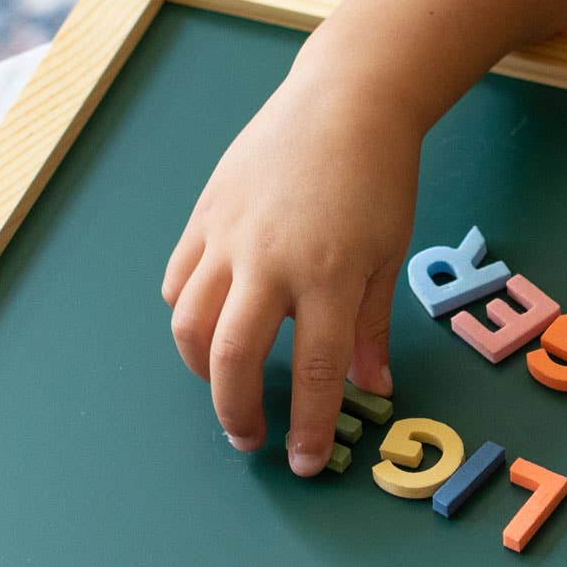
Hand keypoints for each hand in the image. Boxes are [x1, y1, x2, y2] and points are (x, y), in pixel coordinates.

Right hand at [162, 68, 418, 473]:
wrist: (344, 104)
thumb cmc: (380, 180)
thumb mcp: (388, 256)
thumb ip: (372, 327)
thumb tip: (372, 388)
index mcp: (328, 276)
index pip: (311, 371)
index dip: (305, 425)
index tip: (302, 461)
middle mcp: (269, 262)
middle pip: (231, 358)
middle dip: (236, 411)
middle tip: (251, 438)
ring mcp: (228, 238)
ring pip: (189, 324)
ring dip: (202, 369)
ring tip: (227, 387)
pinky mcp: (204, 217)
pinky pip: (178, 282)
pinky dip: (187, 315)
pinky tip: (210, 327)